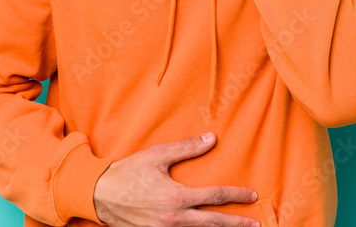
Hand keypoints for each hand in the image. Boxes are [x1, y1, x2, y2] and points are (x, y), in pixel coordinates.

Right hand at [92, 132, 259, 226]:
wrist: (99, 195)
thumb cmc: (128, 172)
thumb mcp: (157, 155)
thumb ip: (186, 148)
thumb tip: (212, 138)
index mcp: (177, 197)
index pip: (215, 197)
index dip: (236, 196)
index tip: (252, 195)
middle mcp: (174, 219)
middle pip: (214, 224)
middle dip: (237, 224)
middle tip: (256, 224)